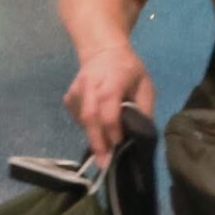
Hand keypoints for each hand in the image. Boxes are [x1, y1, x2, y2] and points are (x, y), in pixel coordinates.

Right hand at [66, 43, 153, 162]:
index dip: (112, 129)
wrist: (103, 50)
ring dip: (93, 137)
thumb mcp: (145, 86)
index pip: (108, 108)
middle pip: (89, 116)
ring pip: (82, 120)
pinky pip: (77, 118)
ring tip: (103, 152)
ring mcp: (76, 90)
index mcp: (112, 80)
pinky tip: (97, 130)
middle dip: (97, 142)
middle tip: (104, 164)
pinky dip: (87, 128)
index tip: (119, 145)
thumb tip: (139, 136)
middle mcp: (90, 84)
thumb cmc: (129, 70)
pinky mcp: (69, 97)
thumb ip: (143, 110)